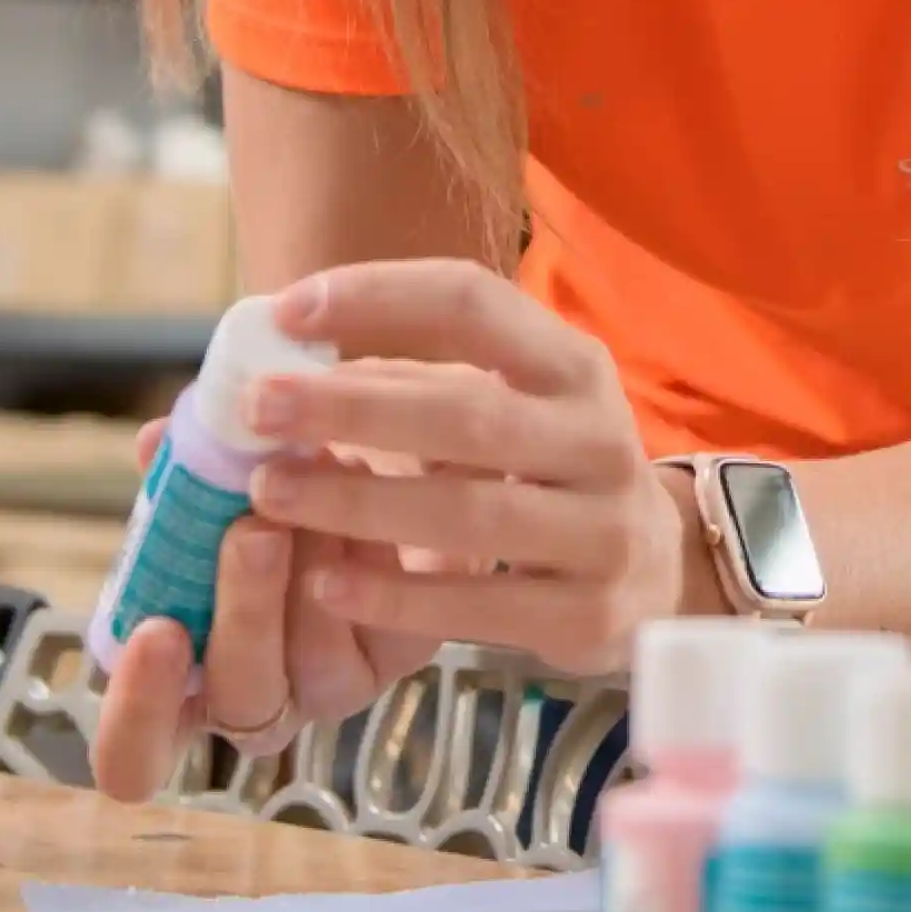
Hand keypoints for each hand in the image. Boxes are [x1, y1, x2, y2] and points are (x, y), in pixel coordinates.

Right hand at [91, 409, 438, 805]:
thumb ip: (182, 478)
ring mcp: (332, 684)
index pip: (134, 756)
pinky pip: (389, 624)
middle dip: (245, 610)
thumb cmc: (267, 497)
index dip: (137, 713)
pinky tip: (368, 491)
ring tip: (319, 482)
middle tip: (254, 530)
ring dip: (312, 569)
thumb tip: (155, 441)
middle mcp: (257, 696)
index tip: (153, 632)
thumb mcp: (214, 488)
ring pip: (317, 661)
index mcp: (182, 680)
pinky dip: (372, 555)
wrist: (379, 475)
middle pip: (240, 696)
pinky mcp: (404, 651)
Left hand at [236, 260, 696, 674]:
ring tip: (268, 491)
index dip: (380, 298)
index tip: (288, 309)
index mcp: (573, 366)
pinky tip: (325, 585)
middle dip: (353, 406)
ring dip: (357, 503)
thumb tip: (284, 361)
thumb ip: (414, 380)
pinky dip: (394, 596)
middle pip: (470, 413)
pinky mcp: (587, 613)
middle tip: (258, 406)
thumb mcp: (510, 404)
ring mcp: (601, 529)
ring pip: (469, 512)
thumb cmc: (547, 467)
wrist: (653, 567)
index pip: (476, 304)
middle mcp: (599, 438)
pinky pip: (478, 607)